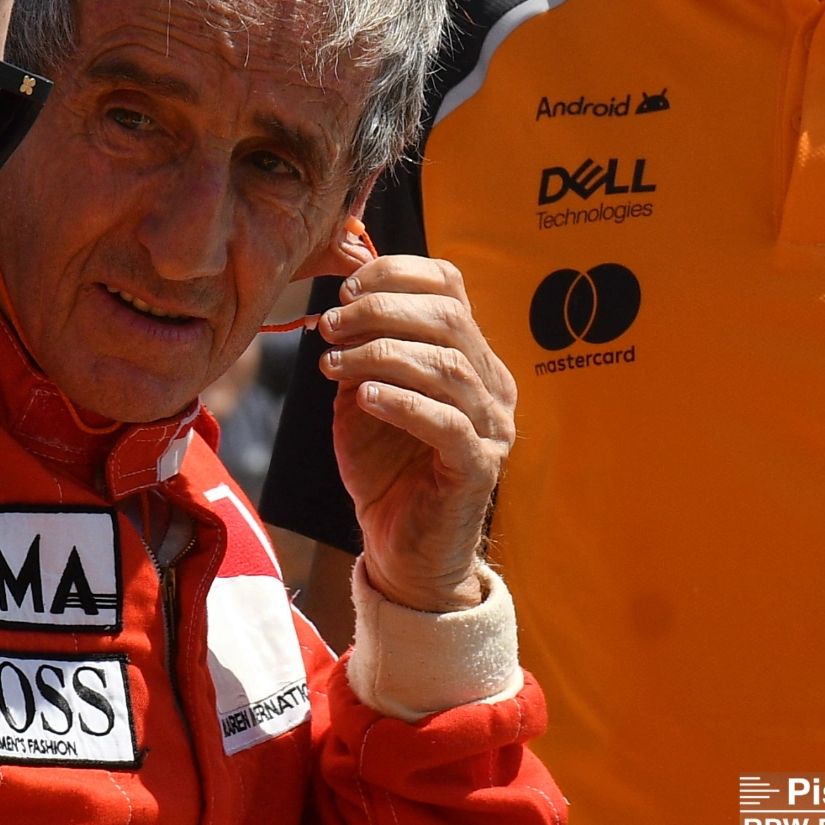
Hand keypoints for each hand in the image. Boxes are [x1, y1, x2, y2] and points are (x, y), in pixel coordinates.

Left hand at [317, 256, 515, 612]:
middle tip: (331, 325)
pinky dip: (402, 402)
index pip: (450, 287)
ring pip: (447, 367)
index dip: (397, 274)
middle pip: (449, 319)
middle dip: (381, 311)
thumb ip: (361, 352)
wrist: (399, 549)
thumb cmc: (384, 470)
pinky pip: (447, 424)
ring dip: (381, 355)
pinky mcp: (478, 469)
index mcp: (471, 357)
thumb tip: (338, 308)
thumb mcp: (364, 397)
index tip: (345, 289)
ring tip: (334, 363)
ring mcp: (492, 428)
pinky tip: (364, 397)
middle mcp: (493, 386)